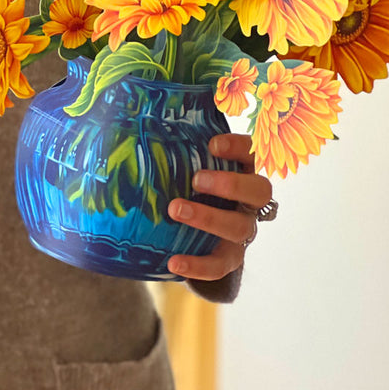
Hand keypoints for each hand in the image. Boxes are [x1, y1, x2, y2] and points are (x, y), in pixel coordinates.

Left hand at [166, 133, 272, 281]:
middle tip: (196, 180)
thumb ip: (175, 149)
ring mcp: (243, 230)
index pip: (252, 154)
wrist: (200, 235)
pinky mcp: (230, 258)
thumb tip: (129, 123)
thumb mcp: (189, 165)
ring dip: (209, 218)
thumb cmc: (191, 188)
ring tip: (175, 210)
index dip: (238, 148)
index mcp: (243, 172)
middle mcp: (249, 202)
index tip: (212, 144)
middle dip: (229, 184)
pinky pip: (219, 266)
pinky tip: (173, 262)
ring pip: (239, 227)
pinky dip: (197, 265)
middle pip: (259, 191)